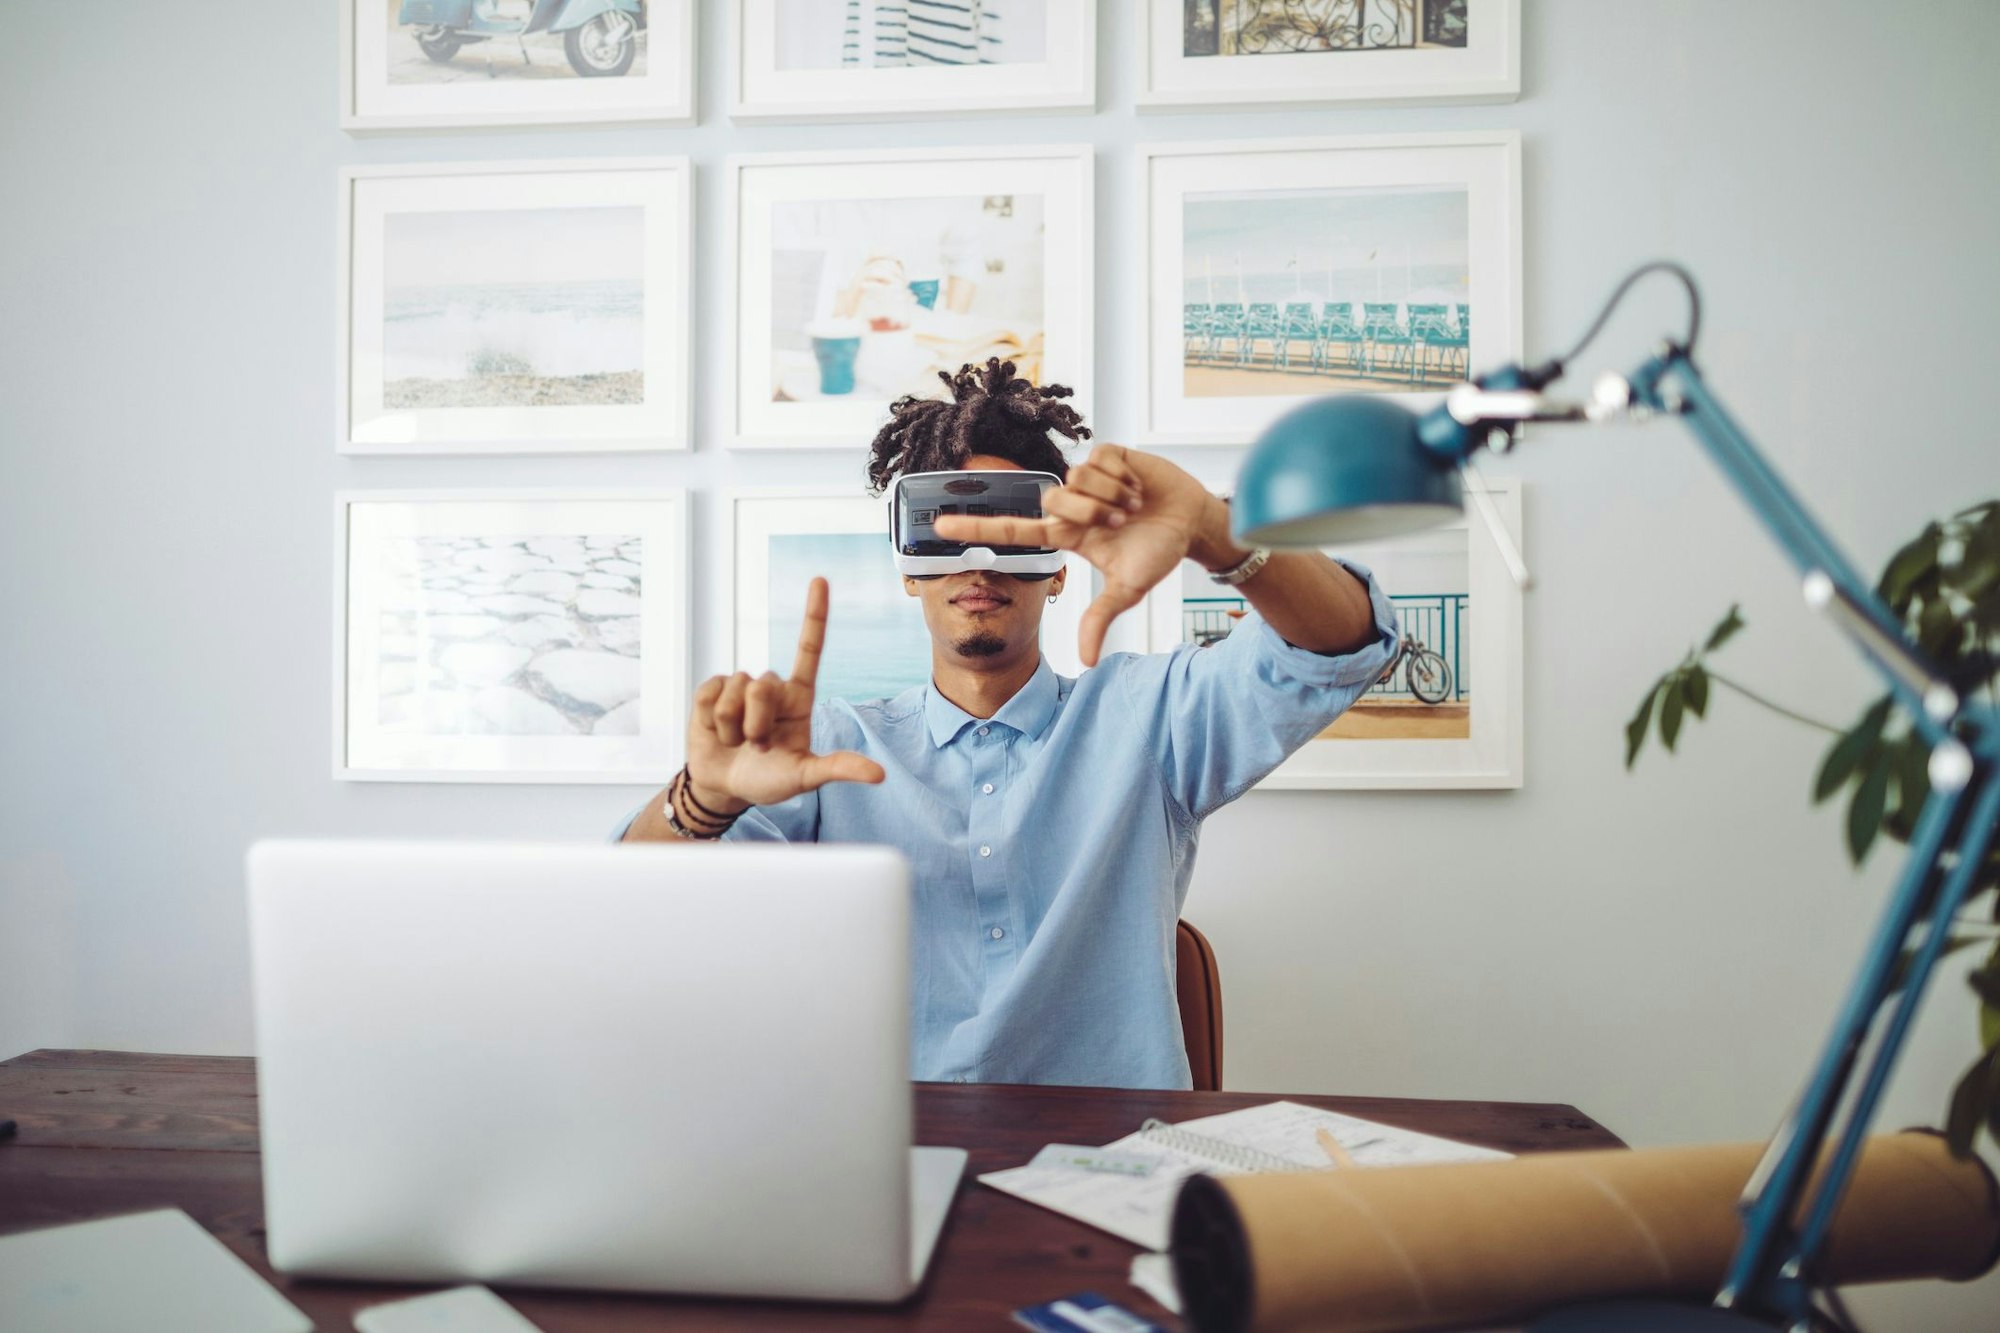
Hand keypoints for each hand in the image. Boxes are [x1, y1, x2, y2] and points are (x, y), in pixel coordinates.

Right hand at [685, 578, 885, 811]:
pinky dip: (711, 721)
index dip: (814, 614)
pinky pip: (710, 694)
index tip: (820, 580)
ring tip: (737, 741)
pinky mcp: (711, 691)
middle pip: (763, 685)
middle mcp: (771, 686)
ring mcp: (739, 686)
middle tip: (758, 746)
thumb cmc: (769, 780)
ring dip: (733, 728)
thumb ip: (838, 769)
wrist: (725, 787)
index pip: (809, 648)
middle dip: (756, 724)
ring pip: (735, 692)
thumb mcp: (805, 777)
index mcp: (798, 697)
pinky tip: (716, 732)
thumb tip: (880, 774)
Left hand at [933, 445, 1228, 665]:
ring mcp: (1088, 479)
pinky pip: (1099, 461)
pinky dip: (1122, 477)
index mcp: (1068, 534)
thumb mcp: (1128, 589)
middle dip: (1090, 513)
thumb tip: (1086, 662)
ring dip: (1111, 497)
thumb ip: (1101, 618)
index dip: (977, 529)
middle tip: (1122, 523)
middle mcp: (1071, 506)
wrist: (1192, 522)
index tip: (939, 528)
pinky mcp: (1108, 456)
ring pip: (1076, 480)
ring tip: (1134, 505)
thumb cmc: (1158, 553)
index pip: (1014, 530)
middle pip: (1052, 501)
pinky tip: (1138, 485)